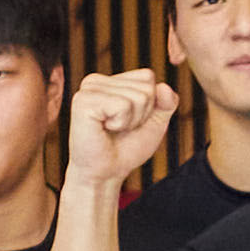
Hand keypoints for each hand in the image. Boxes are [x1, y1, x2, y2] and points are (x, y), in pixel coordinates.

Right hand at [66, 68, 181, 202]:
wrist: (105, 173)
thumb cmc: (127, 148)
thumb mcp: (155, 123)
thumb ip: (166, 103)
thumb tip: (164, 86)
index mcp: (109, 81)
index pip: (147, 77)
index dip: (150, 104)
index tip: (130, 120)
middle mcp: (95, 80)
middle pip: (145, 88)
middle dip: (142, 115)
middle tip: (120, 129)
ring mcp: (88, 89)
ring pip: (138, 97)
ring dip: (131, 121)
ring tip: (111, 130)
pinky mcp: (83, 101)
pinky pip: (123, 105)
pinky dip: (121, 123)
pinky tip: (104, 129)